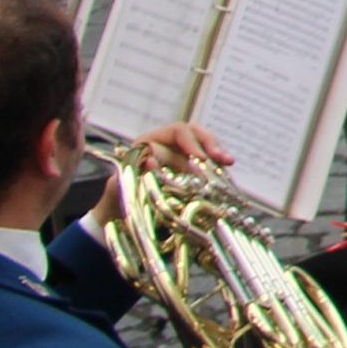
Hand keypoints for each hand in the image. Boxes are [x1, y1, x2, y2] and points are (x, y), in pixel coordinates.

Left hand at [94, 124, 233, 229]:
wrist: (117, 215)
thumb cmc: (117, 198)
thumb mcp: (120, 185)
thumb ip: (134, 171)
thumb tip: (152, 159)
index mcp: (148, 142)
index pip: (175, 132)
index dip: (189, 143)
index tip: (199, 159)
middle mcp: (165, 144)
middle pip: (193, 133)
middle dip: (209, 144)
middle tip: (220, 158)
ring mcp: (179, 155)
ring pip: (203, 143)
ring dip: (217, 152)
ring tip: (228, 162)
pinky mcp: (189, 168)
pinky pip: (206, 160)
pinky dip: (217, 164)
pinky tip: (226, 169)